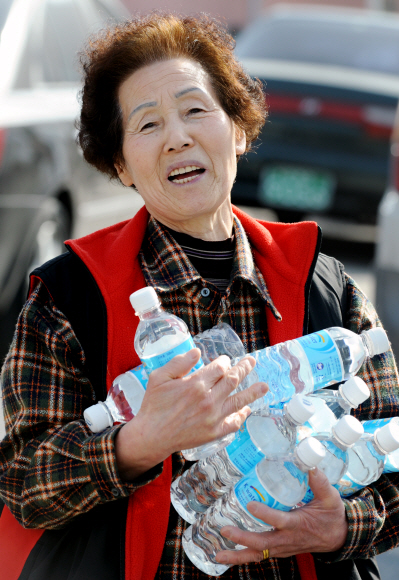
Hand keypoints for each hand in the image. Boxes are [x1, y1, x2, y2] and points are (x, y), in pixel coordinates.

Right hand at [115, 349, 267, 479]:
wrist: (152, 436)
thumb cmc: (154, 405)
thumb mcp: (159, 377)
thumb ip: (179, 362)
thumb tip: (197, 351)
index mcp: (196, 384)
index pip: (220, 367)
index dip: (224, 361)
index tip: (224, 361)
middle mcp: (209, 399)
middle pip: (233, 379)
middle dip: (244, 368)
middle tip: (251, 362)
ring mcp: (214, 417)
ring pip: (239, 400)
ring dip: (253, 391)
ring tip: (265, 386)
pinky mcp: (214, 432)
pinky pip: (234, 422)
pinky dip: (242, 415)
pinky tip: (246, 409)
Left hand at [216, 468, 347, 564]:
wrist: (337, 537)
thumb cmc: (332, 515)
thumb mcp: (330, 498)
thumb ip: (319, 482)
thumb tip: (309, 464)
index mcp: (298, 524)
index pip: (279, 520)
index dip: (265, 514)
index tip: (250, 504)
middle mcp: (287, 539)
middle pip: (262, 543)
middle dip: (242, 538)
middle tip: (225, 531)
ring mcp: (282, 547)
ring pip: (258, 554)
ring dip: (238, 556)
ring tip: (218, 556)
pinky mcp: (279, 550)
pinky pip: (259, 556)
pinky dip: (243, 557)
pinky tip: (226, 555)